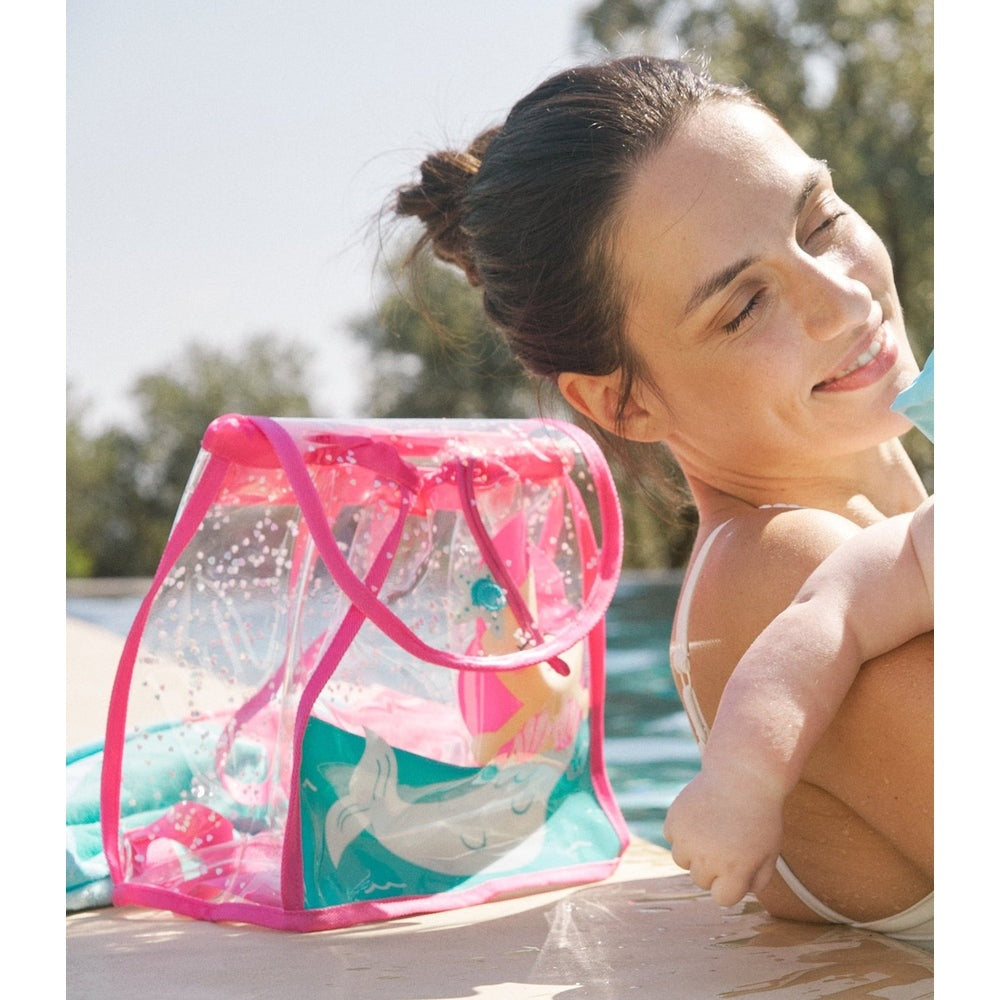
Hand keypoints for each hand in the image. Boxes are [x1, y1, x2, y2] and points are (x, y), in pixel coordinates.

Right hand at [664, 768, 782, 906]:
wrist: (743, 775)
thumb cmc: (761, 816)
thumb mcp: (769, 852)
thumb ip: (756, 880)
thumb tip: (736, 892)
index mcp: (734, 871)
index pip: (722, 898)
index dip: (731, 884)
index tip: (737, 866)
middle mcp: (707, 859)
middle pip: (700, 880)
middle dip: (712, 867)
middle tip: (725, 842)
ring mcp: (687, 839)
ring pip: (681, 859)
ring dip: (693, 850)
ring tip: (711, 829)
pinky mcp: (673, 820)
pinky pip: (672, 836)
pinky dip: (682, 829)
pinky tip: (700, 815)